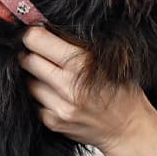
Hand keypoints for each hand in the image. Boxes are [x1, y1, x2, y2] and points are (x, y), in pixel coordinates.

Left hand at [19, 26, 156, 153]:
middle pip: (27, 61)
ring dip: (36, 77)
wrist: (129, 129)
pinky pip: (35, 102)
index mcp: (82, 63)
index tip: (34, 33)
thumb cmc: (122, 90)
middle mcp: (68, 86)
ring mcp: (59, 107)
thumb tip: (42, 26)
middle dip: (31, 54)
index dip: (32, 34)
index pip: (37, 40)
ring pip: (29, 82)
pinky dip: (42, 96)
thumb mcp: (108, 59)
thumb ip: (76, 44)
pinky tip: (59, 95)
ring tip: (53, 76)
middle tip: (40, 53)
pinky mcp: (54, 122)